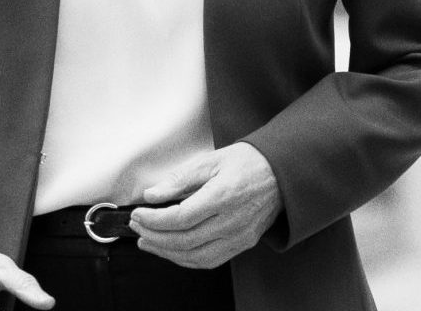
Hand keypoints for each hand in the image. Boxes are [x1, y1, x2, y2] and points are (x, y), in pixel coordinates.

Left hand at [128, 142, 282, 268]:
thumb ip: (180, 179)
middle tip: (138, 227)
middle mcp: (233, 220)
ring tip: (148, 242)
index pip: (180, 218)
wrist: (282, 173)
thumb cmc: (249, 163)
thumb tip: (153, 194)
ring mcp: (239, 236)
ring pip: (195, 256)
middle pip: (184, 241)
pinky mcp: (243, 244)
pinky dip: (187, 260)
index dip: (153, 220)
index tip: (138, 213)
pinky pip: (210, 261)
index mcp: (224, 195)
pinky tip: (173, 251)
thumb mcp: (212, 160)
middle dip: (154, 236)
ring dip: (166, 252)